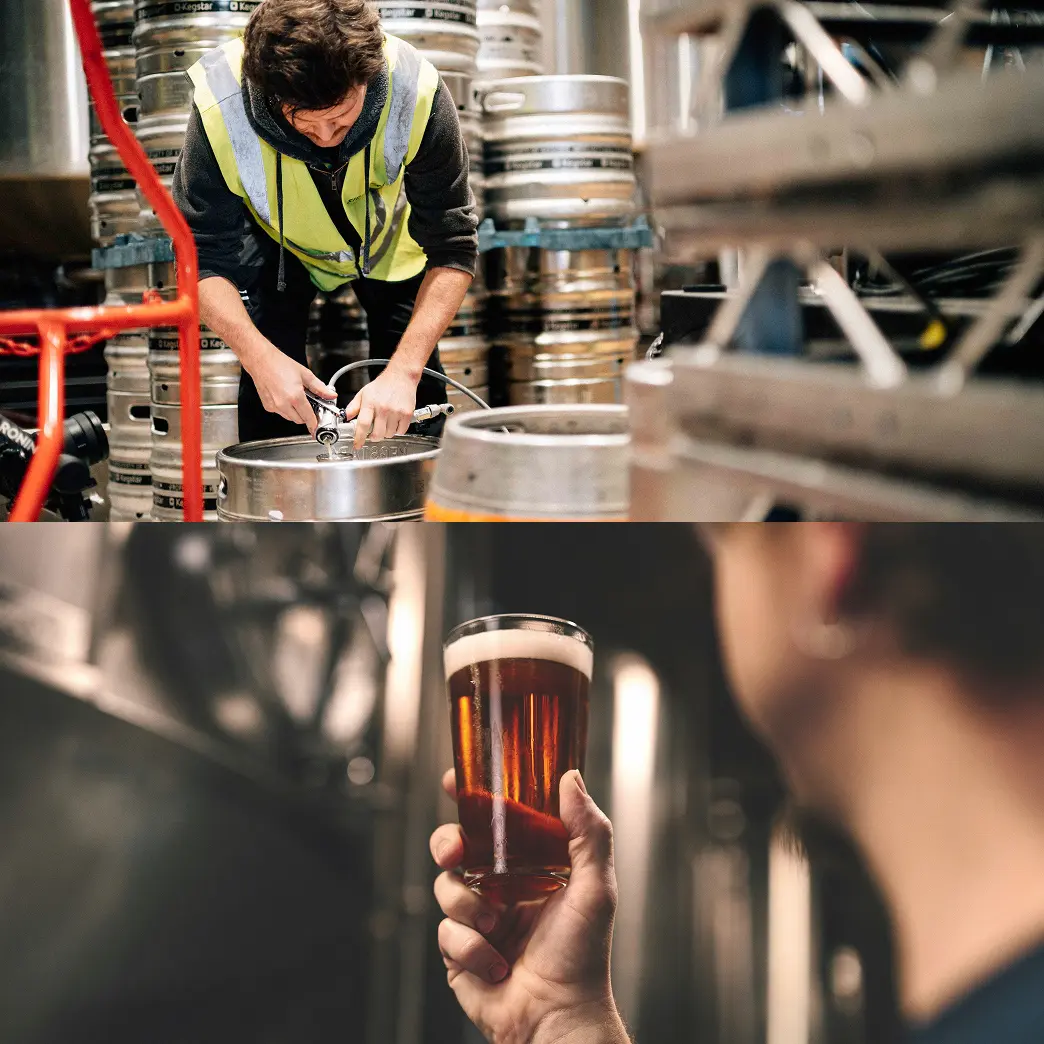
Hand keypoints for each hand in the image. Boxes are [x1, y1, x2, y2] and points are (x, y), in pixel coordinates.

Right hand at [246, 345, 335, 434]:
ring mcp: (274, 406)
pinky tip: (286, 397)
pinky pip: (281, 413)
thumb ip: (319, 388)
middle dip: (306, 415)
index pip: (309, 418)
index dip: (315, 423)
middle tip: (309, 405)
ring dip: (296, 413)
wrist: (261, 360)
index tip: (318, 425)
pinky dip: (286, 409)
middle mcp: (283, 404)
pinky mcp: (268, 406)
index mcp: (295, 397)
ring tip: (296, 398)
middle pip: (300, 420)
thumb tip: (330, 395)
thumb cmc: (279, 364)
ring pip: (290, 418)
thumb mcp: (305, 374)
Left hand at [343, 362, 417, 448]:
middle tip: (374, 433)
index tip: (357, 445)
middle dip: (374, 437)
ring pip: (389, 434)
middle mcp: (383, 408)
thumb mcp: (364, 393)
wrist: (401, 376)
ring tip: (386, 422)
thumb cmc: (383, 384)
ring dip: (386, 433)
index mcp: (370, 403)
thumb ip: (353, 406)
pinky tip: (395, 422)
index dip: (359, 437)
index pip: (363, 424)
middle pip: (377, 434)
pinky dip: (397, 430)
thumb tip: (346, 417)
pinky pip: (401, 431)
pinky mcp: (407, 414)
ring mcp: (396, 412)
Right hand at [430, 769, 629, 1043]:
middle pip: (456, 845)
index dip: (471, 797)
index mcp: (531, 864)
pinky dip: (470, 947)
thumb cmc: (583, 956)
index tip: (456, 781)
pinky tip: (495, 963)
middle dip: (447, 843)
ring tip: (496, 927)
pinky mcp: (459, 950)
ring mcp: (478, 917)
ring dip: (468, 906)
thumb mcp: (596, 886)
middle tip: (456, 852)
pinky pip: (446, 932)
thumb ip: (588, 831)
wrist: (558, 1018)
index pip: (496, 819)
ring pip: (446, 887)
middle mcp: (501, 886)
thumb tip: (570, 779)